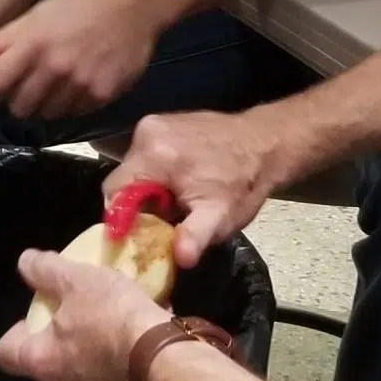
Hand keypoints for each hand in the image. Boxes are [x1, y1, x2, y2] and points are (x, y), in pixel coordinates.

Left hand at [0, 0, 163, 123]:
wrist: (130, 8)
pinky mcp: (100, 96)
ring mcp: (79, 85)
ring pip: (45, 115)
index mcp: (32, 45)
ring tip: (59, 80)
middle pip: (17, 108)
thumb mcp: (36, 16)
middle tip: (32, 82)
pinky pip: (73, 113)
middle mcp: (54, 68)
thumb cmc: (77, 9)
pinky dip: (72, 103)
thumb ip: (3, 39)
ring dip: (47, 102)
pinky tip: (81, 81)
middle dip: (19, 98)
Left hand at [0, 249, 169, 380]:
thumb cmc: (112, 316)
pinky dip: (115, 360)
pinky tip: (134, 336)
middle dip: (58, 340)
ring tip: (110, 322)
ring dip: (89, 350)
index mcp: (41, 362)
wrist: (165, 357)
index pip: (5, 353)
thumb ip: (46, 270)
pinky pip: (110, 378)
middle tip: (76, 314)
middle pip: (46, 363)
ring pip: (80, 372)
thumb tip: (24, 262)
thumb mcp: (77, 280)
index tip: (35, 313)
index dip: (15, 331)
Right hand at [107, 110, 281, 266]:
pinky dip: (156, 172)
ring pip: (133, 168)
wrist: (266, 143)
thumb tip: (180, 258)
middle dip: (137, 204)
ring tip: (174, 203)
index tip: (140, 235)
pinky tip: (180, 183)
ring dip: (147, 189)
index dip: (122, 218)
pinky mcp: (163, 121)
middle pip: (122, 180)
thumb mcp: (221, 216)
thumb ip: (195, 236)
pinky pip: (146, 155)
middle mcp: (146, 132)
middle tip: (162, 221)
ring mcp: (154, 122)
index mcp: (153, 155)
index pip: (113, 192)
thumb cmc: (243, 182)